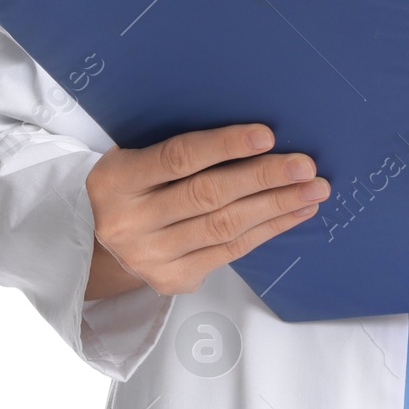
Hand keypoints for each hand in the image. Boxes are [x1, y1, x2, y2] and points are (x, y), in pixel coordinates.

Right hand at [84, 123, 328, 298]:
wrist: (95, 243)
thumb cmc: (130, 184)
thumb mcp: (132, 155)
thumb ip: (176, 146)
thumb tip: (250, 129)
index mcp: (117, 180)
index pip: (178, 159)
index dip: (224, 145)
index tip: (267, 135)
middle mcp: (131, 222)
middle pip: (208, 196)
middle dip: (264, 178)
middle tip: (306, 166)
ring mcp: (152, 257)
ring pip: (225, 227)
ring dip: (276, 206)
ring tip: (313, 189)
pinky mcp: (174, 279)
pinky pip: (231, 252)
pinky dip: (268, 229)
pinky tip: (295, 212)